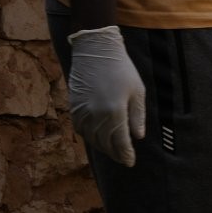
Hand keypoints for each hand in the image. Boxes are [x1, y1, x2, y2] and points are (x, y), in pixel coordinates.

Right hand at [65, 25, 146, 167]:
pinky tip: (98, 139)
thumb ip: (137, 116)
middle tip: (123, 159)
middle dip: (115, 153)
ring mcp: (82, 112)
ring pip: (92, 138)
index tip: (130, 162)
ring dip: (102, 147)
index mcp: (114, 111)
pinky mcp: (73, 108)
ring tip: (112, 151)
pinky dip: (90, 137)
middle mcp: (96, 115)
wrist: (95, 50)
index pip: (120, 141)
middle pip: (105, 143)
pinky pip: (81, 130)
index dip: (125, 154)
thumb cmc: (121, 69)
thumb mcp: (137, 91)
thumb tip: (138, 136)